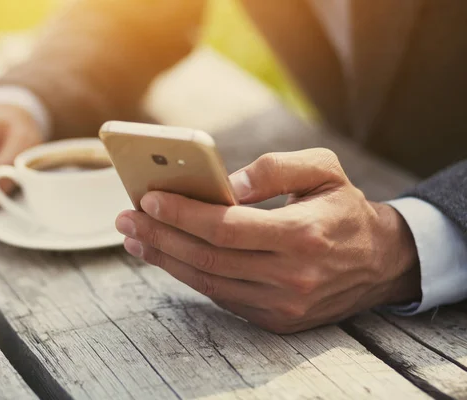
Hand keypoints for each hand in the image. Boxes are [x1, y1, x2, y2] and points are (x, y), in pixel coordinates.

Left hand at [116, 148, 420, 332]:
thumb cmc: (344, 207)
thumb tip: (222, 186)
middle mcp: (292, 275)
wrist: (379, 261)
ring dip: (166, 259)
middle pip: (208, 257)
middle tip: (126, 219)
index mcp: (303, 234)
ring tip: (136, 238)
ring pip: (208, 281)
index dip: (181, 213)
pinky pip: (222, 297)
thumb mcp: (323, 169)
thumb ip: (273, 169)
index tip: (147, 198)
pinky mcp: (276, 319)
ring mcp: (283, 303)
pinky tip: (168, 257)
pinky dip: (190, 276)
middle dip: (160, 236)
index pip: (225, 226)